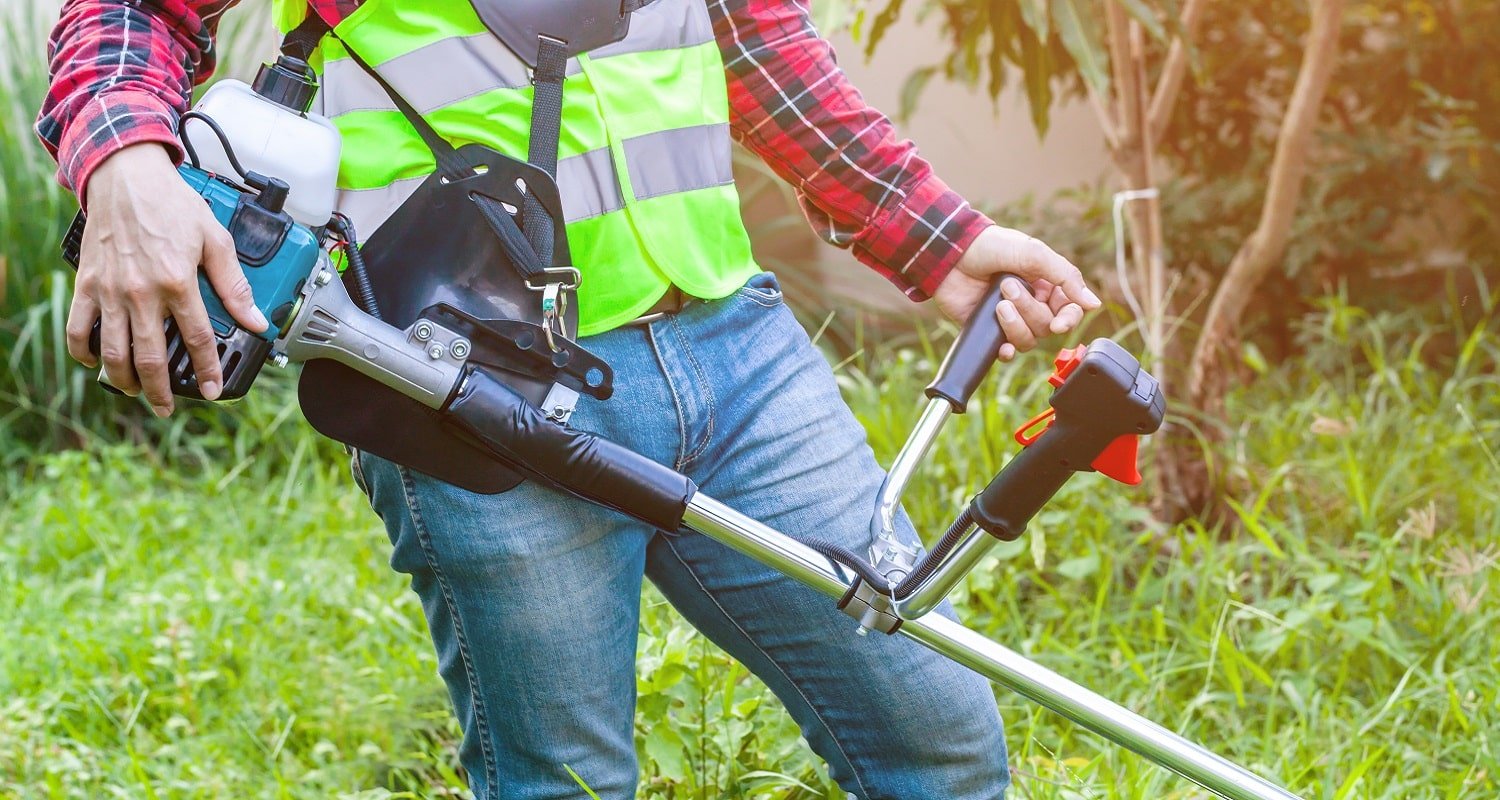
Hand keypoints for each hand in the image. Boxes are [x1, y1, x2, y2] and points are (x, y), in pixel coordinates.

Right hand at [70, 143, 266, 415]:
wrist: (126, 175)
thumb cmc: (172, 204)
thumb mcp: (215, 239)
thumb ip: (234, 284)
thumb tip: (255, 319)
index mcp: (178, 282)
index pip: (197, 339)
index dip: (207, 370)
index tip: (211, 389)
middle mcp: (142, 292)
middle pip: (150, 357)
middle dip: (160, 391)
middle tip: (167, 408)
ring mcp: (110, 290)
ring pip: (112, 350)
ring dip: (123, 379)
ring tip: (136, 391)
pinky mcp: (87, 283)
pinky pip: (78, 327)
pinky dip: (83, 351)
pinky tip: (94, 362)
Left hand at [933, 225, 1100, 361]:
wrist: (950, 253)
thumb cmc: (991, 246)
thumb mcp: (1032, 252)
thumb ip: (1065, 276)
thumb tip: (1093, 304)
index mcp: (1047, 284)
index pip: (1070, 310)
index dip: (1068, 319)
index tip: (1058, 323)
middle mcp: (1032, 303)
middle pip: (1047, 326)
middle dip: (1029, 310)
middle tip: (1006, 287)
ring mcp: (1010, 318)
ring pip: (1028, 340)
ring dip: (1015, 326)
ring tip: (998, 304)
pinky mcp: (989, 330)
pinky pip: (1006, 351)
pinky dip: (1007, 352)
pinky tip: (1002, 347)